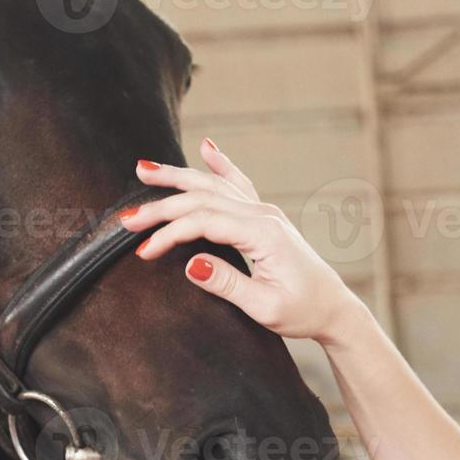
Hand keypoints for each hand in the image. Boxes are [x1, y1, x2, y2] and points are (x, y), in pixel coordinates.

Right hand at [124, 138, 364, 343]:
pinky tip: (206, 148)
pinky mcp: (265, 217)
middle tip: (126, 219)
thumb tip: (190, 264)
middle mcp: (264, 215)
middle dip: (161, 206)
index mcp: (263, 234)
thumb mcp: (264, 306)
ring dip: (178, 178)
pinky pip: (237, 183)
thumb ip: (227, 283)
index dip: (169, 234)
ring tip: (144, 170)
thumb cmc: (302, 311)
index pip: (204, 222)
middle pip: (203, 199)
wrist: (334, 309)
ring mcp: (265, 212)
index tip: (143, 251)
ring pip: (215, 186)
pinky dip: (220, 165)